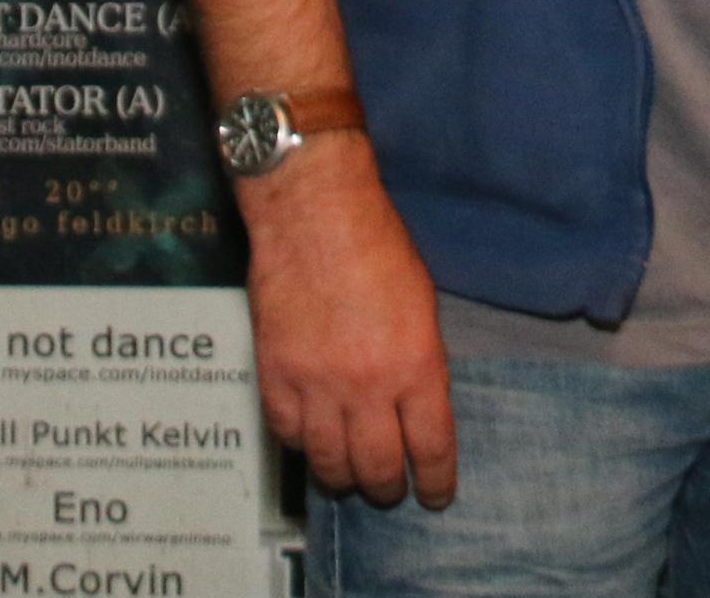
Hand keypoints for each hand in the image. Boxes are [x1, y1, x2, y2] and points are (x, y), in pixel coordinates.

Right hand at [241, 142, 456, 507]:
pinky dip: (301, 445)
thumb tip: (414, 408)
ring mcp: (317, 385)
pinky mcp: (275, 376)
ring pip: (328, 462)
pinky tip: (311, 440)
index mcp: (416, 365)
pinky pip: (288, 434)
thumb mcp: (422, 306)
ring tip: (349, 478)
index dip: (433, 482)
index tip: (434, 496)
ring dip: (342, 478)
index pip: (430, 448)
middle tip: (389, 492)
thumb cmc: (378, 247)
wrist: (313, 215)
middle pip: (376, 468)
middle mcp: (368, 385)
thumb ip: (419, 364)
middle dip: (387, 490)